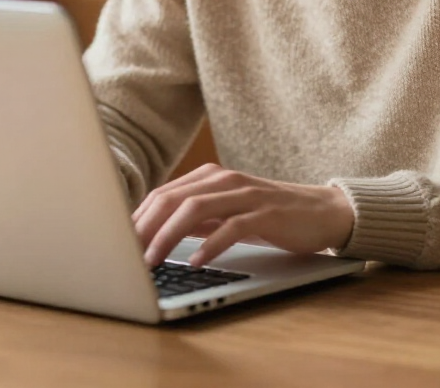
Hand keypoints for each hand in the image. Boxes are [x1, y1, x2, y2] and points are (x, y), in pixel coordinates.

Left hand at [132, 163, 354, 267]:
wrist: (320, 211)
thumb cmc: (268, 215)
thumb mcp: (225, 213)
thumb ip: (194, 218)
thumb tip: (154, 234)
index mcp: (210, 177)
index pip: (163, 194)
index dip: (137, 218)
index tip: (119, 243)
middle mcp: (224, 180)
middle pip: (172, 199)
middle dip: (145, 227)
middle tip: (126, 254)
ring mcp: (245, 194)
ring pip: (195, 209)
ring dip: (168, 236)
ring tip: (152, 260)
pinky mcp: (265, 213)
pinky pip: (232, 227)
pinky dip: (210, 245)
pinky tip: (195, 262)